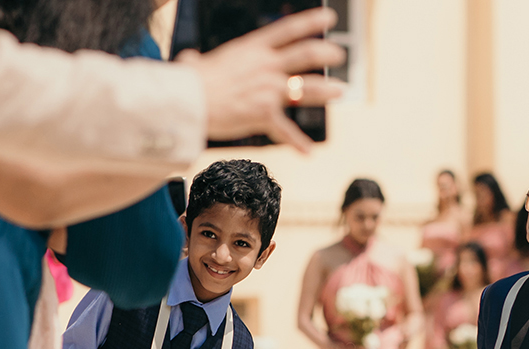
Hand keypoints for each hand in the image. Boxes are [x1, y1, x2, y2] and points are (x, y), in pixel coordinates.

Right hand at [177, 8, 345, 152]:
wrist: (188, 102)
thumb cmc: (189, 82)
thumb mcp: (200, 63)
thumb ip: (201, 60)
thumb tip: (190, 59)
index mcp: (252, 48)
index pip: (288, 29)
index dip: (311, 21)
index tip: (328, 17)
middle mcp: (265, 65)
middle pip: (306, 54)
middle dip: (327, 52)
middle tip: (339, 54)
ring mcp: (268, 89)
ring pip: (307, 87)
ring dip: (326, 89)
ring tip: (340, 91)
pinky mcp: (265, 113)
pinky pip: (286, 130)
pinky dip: (298, 143)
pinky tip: (308, 152)